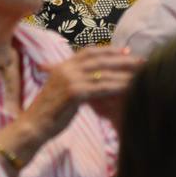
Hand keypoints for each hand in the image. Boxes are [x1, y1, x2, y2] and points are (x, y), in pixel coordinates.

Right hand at [0, 46, 140, 169]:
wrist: (33, 126)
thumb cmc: (48, 113)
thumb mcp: (59, 92)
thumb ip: (72, 82)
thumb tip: (90, 81)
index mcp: (61, 66)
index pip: (88, 52)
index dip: (108, 50)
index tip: (125, 51)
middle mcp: (65, 69)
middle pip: (99, 59)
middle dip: (121, 59)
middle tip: (140, 60)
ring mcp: (69, 80)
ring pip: (103, 73)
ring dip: (124, 73)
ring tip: (142, 74)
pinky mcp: (74, 93)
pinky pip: (102, 88)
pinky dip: (118, 86)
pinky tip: (131, 88)